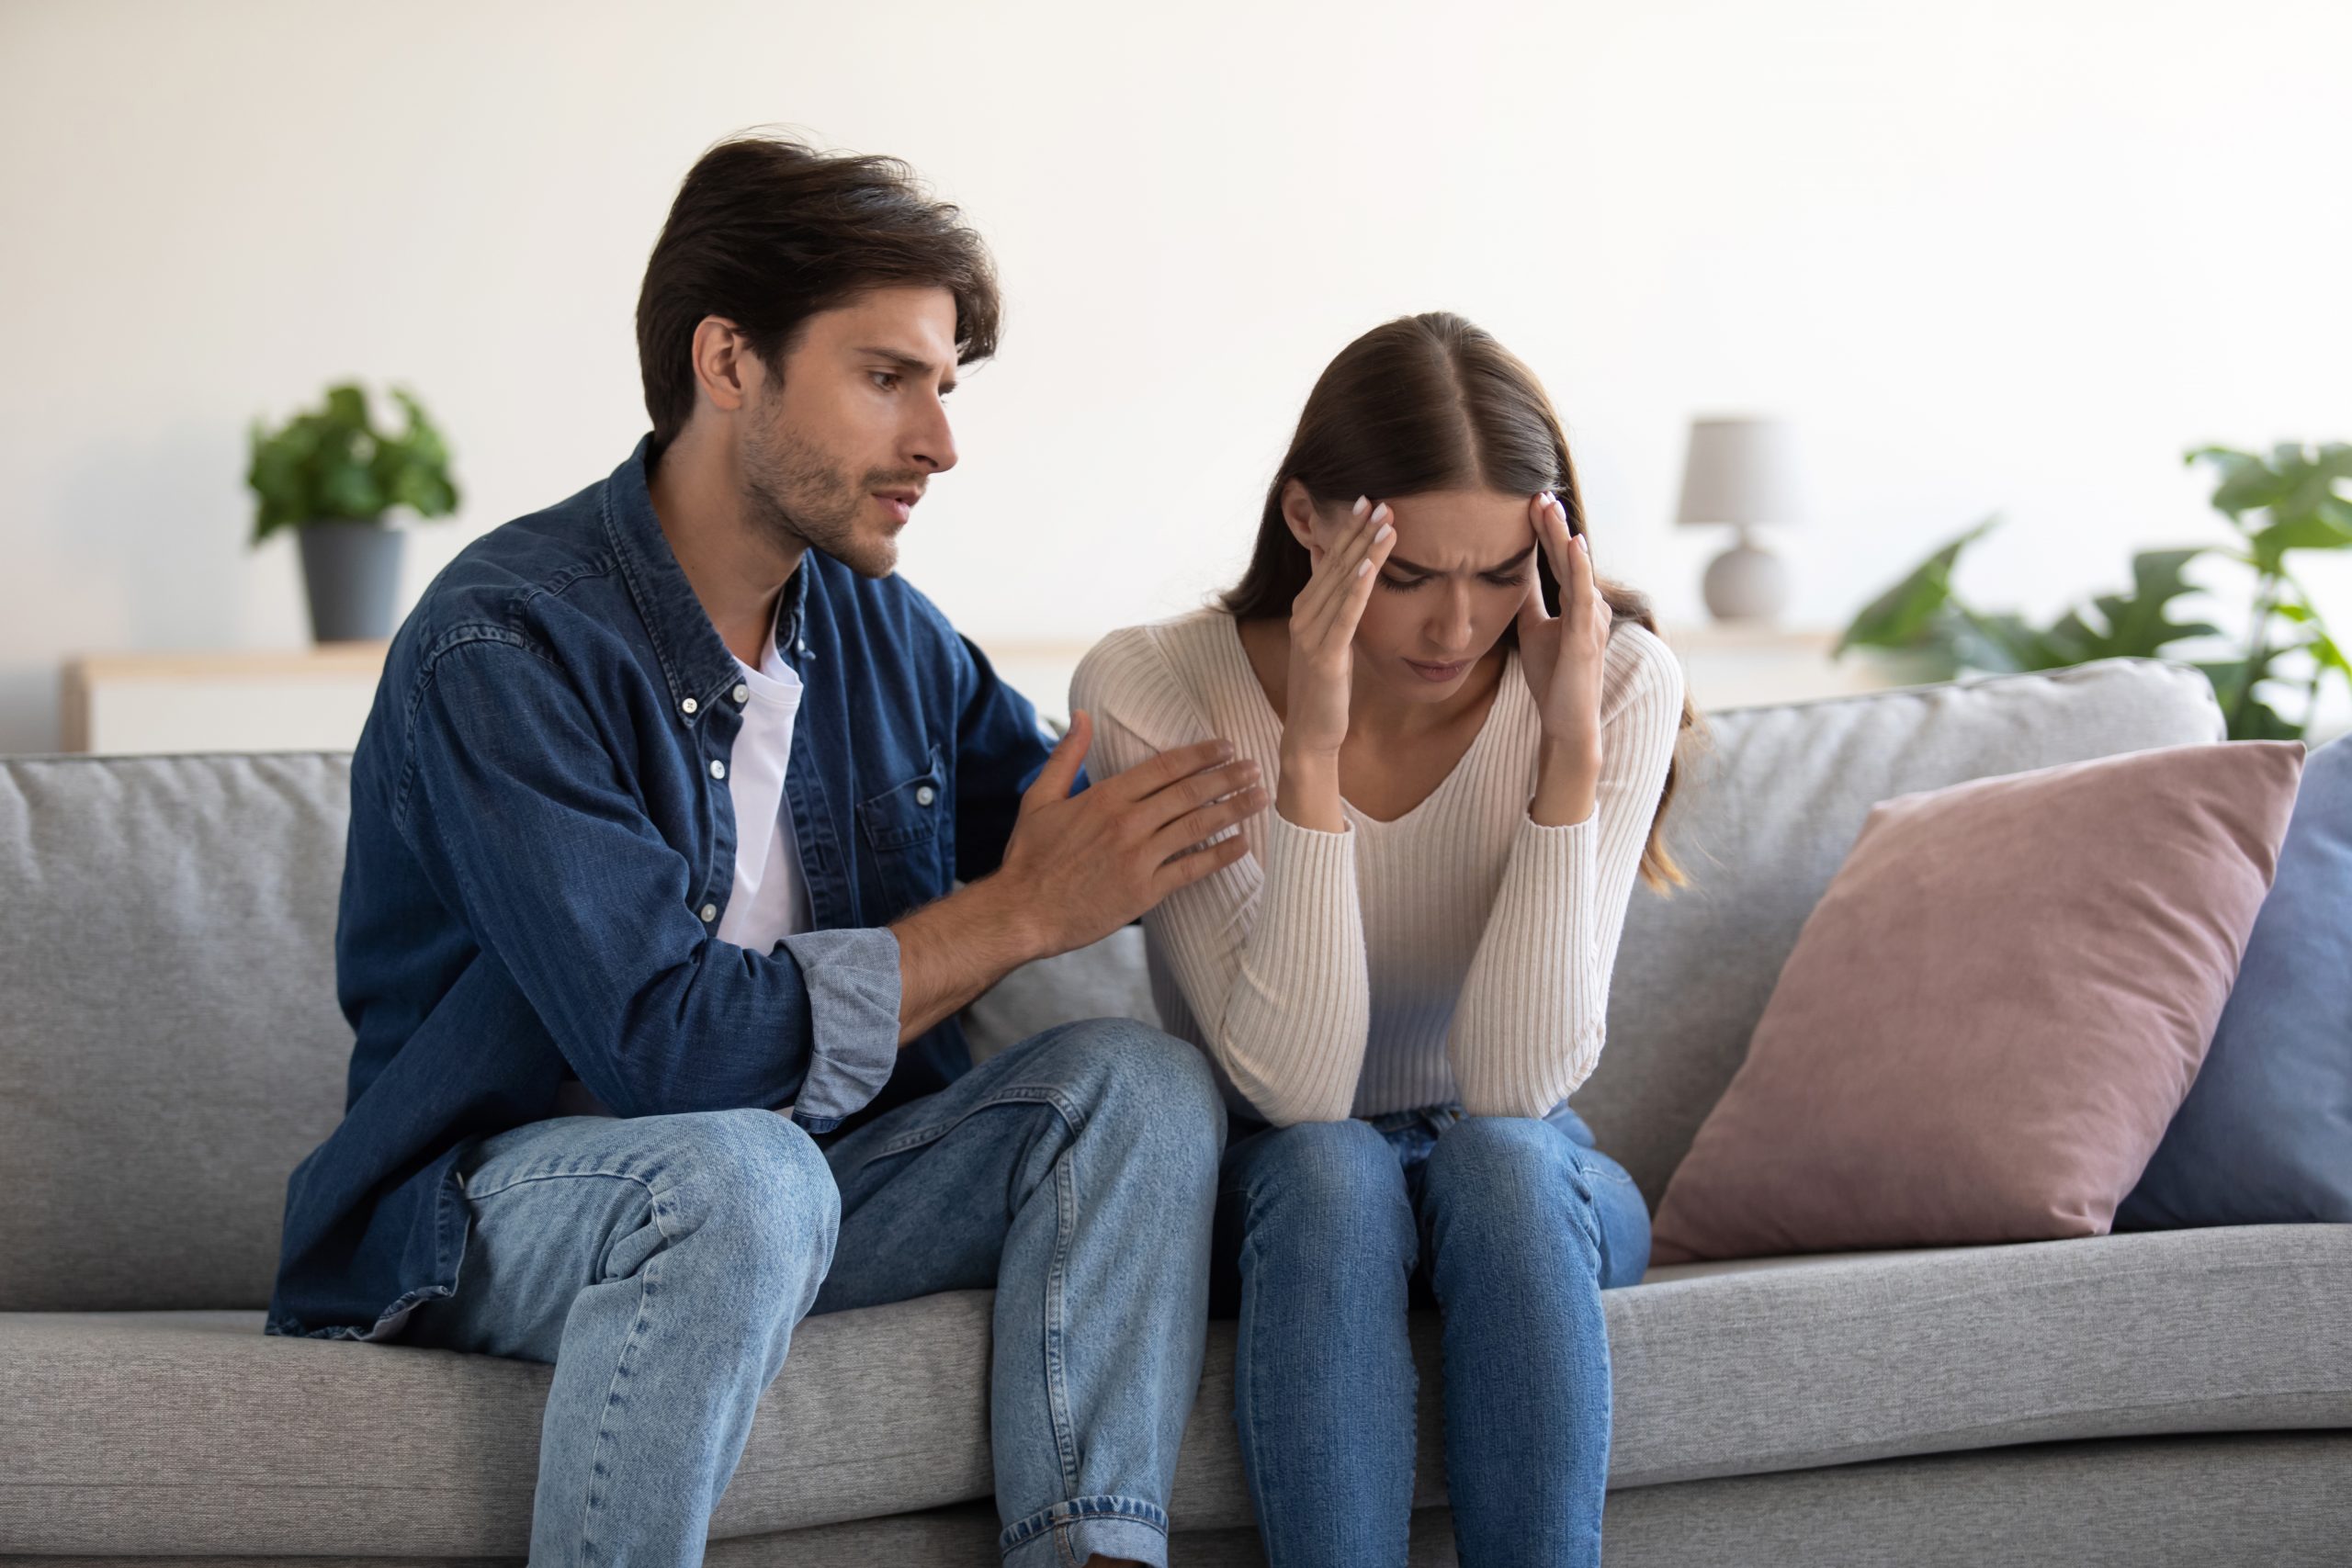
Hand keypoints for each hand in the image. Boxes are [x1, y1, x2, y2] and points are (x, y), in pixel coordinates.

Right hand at [991, 711, 1267, 956]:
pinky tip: (1242, 844)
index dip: (1200, 754)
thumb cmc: (1030, 858)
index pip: (1165, 767)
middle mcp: (1127, 823)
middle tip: (1254, 767)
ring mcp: (1138, 857)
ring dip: (1233, 809)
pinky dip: (1220, 855)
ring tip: (1259, 797)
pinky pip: (1192, 869)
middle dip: (1227, 777)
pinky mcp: (1144, 891)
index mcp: (1105, 797)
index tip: (1226, 746)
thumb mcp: (1039, 799)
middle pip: (1189, 792)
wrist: (1022, 912)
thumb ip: (1066, 756)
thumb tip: (1082, 716)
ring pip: (1197, 826)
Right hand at [1285, 495, 1397, 757]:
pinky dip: (1356, 589)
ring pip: (1341, 584)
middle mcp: (1303, 615)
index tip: (1368, 501)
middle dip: (1359, 531)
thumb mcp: (1330, 640)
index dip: (1349, 530)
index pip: (1329, 560)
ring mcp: (1311, 634)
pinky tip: (1368, 567)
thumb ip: (1334, 607)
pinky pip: (1344, 615)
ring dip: (1364, 552)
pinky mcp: (1325, 655)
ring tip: (1385, 523)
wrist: (1310, 733)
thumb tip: (1345, 575)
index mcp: (1305, 608)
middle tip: (1381, 501)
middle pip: (1334, 565)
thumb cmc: (1326, 688)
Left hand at [1516, 491, 1610, 753]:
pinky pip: (1584, 595)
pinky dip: (1580, 567)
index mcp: (1577, 602)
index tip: (1531, 501)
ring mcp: (1592, 619)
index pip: (1559, 558)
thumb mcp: (1533, 627)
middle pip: (1569, 555)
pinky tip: (1573, 544)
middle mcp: (1590, 605)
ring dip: (1563, 536)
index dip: (1546, 530)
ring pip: (1577, 568)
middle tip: (1539, 492)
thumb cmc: (1553, 677)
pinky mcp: (1587, 636)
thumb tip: (1512, 570)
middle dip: (1554, 524)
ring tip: (1550, 507)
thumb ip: (1530, 599)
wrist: (1565, 720)